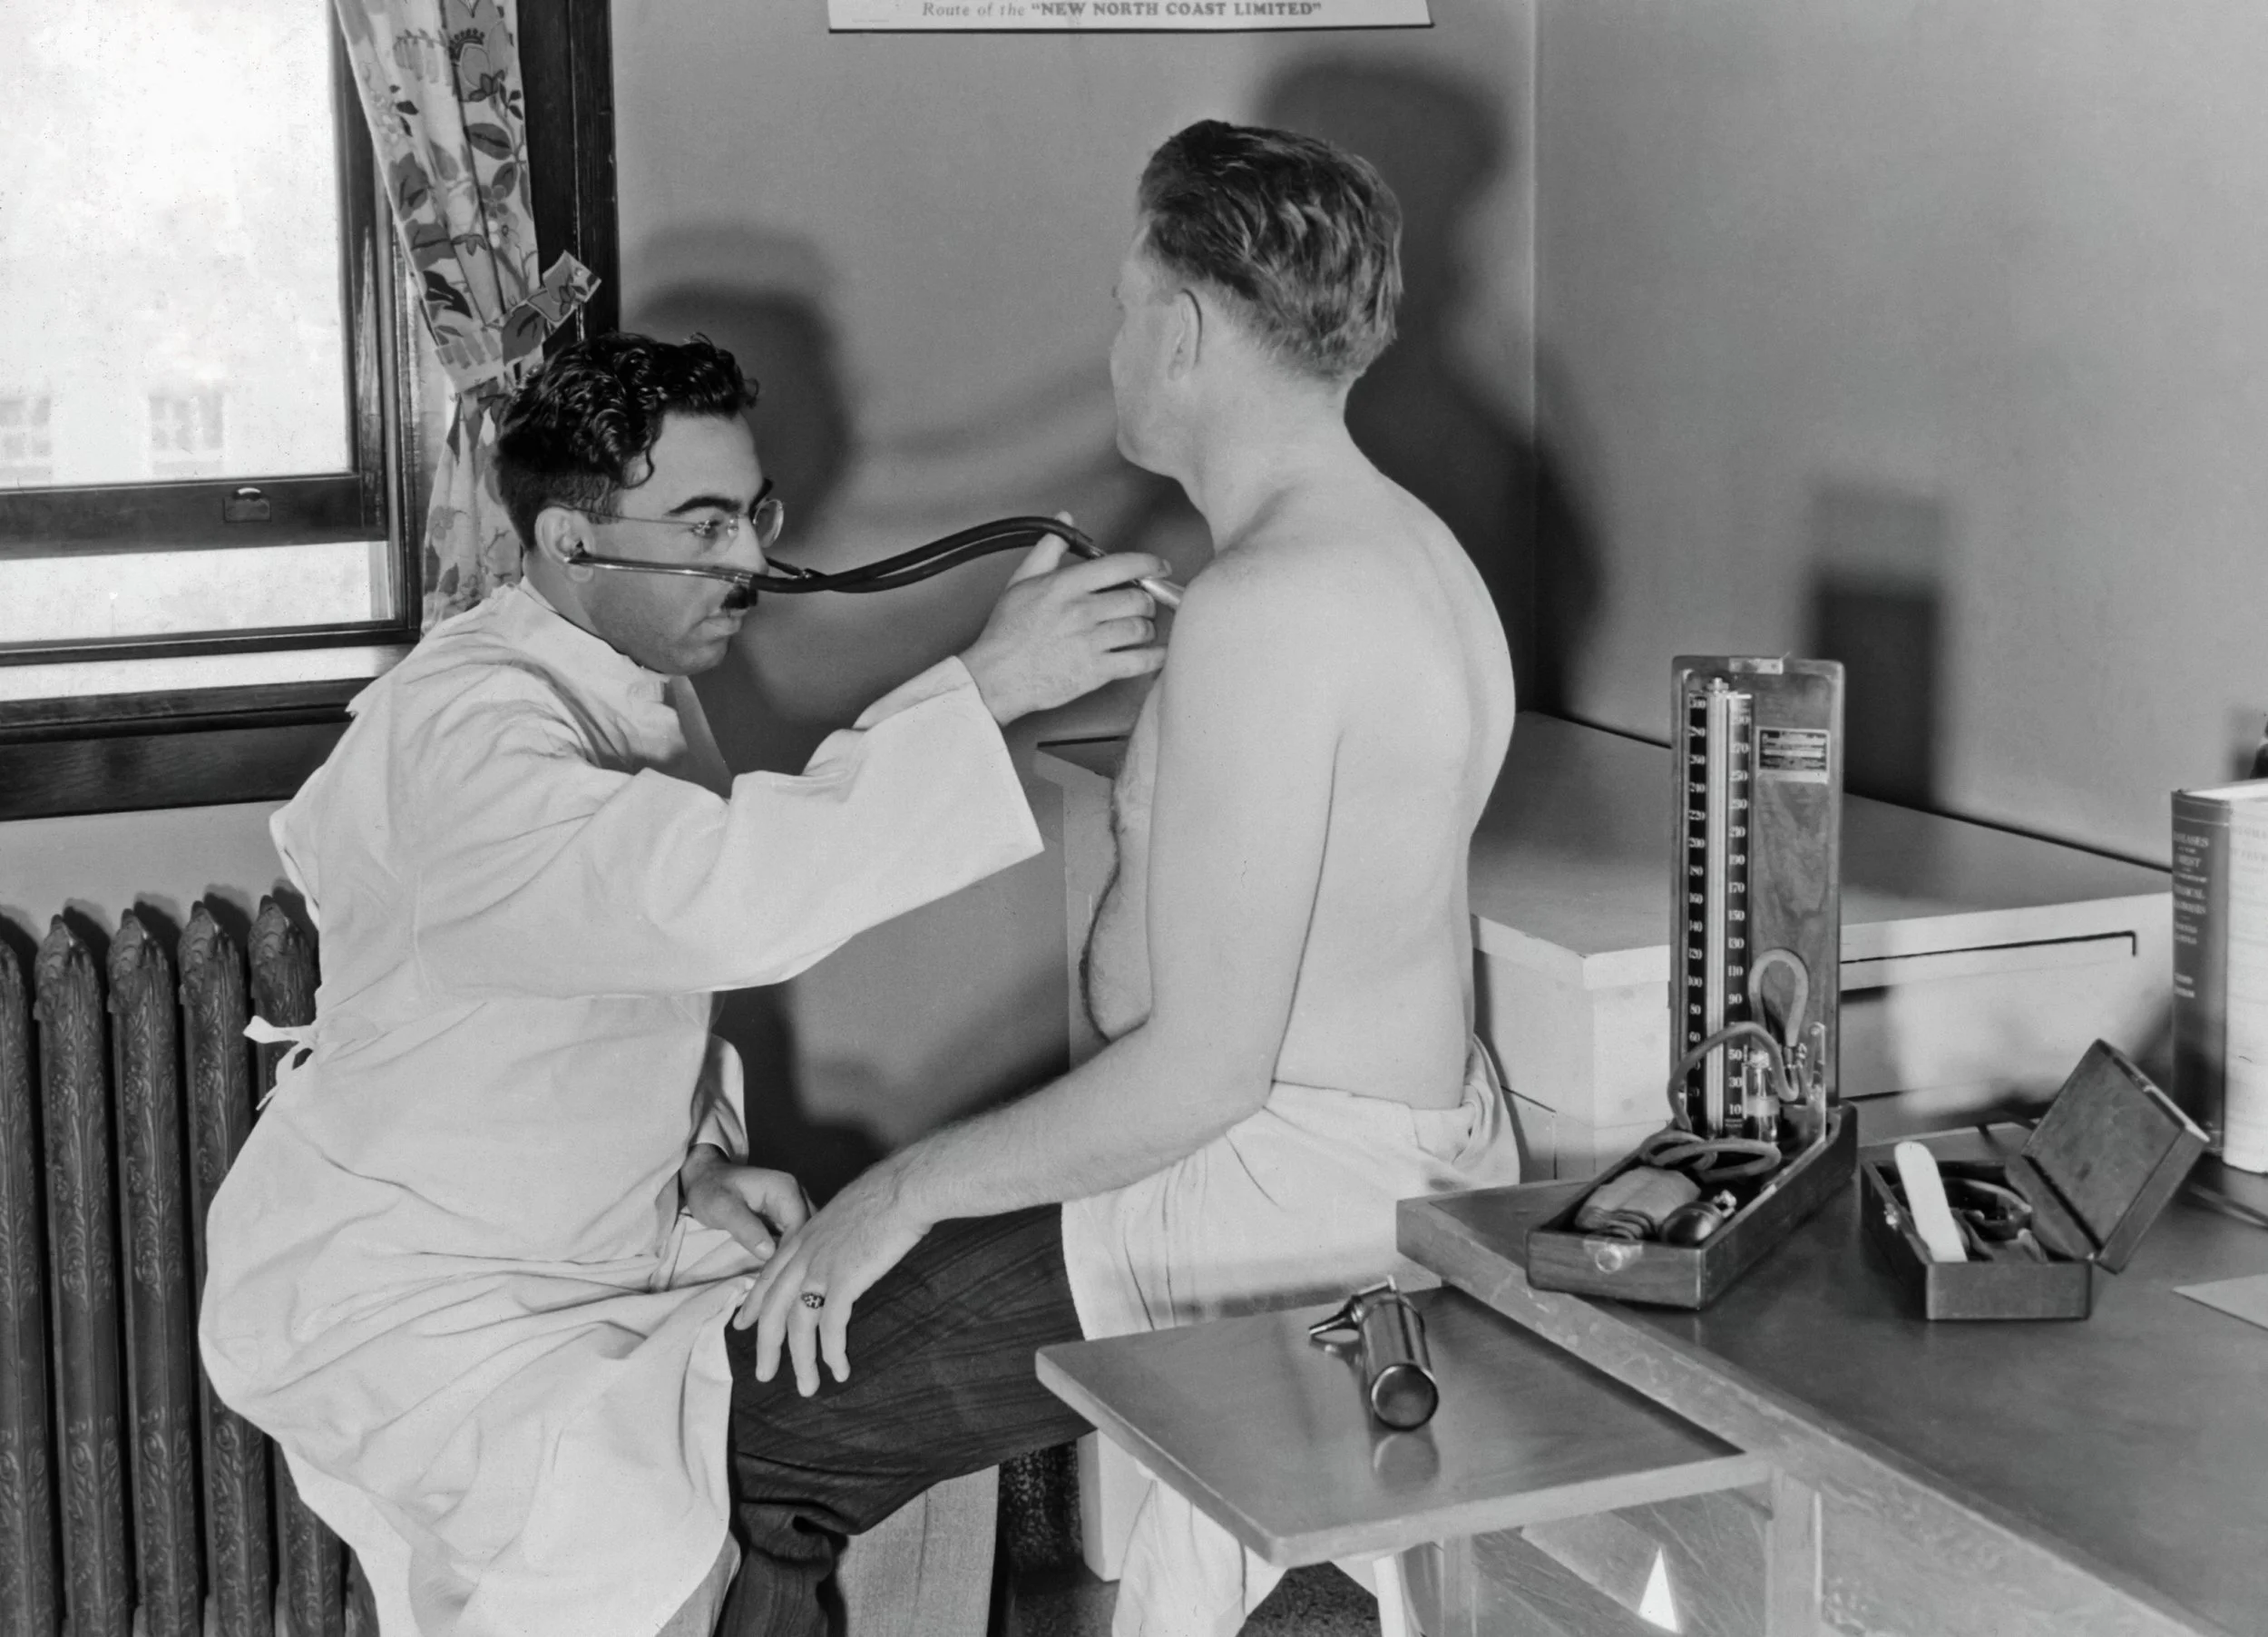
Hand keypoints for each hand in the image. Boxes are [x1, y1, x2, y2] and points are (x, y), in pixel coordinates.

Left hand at [679, 1144, 810, 1267]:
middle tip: (779, 1281)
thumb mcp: (722, 1209)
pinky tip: (778, 1268)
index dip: (791, 1252)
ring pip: (805, 1236)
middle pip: (809, 1231)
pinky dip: (788, 1252)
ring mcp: (793, 1205)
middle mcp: (796, 1194)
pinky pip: (794, 1236)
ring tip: (779, 1278)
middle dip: (797, 1256)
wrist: (703, 1178)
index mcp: (785, 1189)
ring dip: (794, 1256)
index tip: (777, 1276)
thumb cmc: (710, 1191)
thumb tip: (770, 1253)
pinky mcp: (785, 1216)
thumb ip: (746, 1228)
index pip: (801, 1226)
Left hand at [738, 1163, 927, 1396]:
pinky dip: (832, 1352)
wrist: (904, 1188)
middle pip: (774, 1309)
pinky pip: (831, 1326)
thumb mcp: (847, 1212)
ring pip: (800, 1325)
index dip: (754, 1304)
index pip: (768, 1276)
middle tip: (763, 1374)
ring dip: (802, 1361)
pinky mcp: (845, 1280)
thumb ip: (836, 1234)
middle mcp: (805, 1254)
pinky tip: (838, 1369)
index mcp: (804, 1236)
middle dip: (767, 1346)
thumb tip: (843, 1247)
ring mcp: (822, 1267)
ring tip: (808, 1386)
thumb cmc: (888, 1195)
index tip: (742, 1324)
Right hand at [960, 519, 1169, 724]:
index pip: (1121, 565)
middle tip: (1143, 605)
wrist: (996, 677)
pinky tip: (1156, 653)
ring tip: (1140, 630)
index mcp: (1066, 586)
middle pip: (1138, 598)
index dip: (1150, 564)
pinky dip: (1155, 657)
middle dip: (1147, 601)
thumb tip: (1064, 519)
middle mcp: (1082, 611)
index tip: (1160, 567)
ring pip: (1142, 628)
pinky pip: (1140, 661)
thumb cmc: (1007, 633)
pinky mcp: (1096, 671)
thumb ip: (1048, 548)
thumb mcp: (1021, 581)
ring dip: (1147, 629)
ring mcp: (1091, 642)